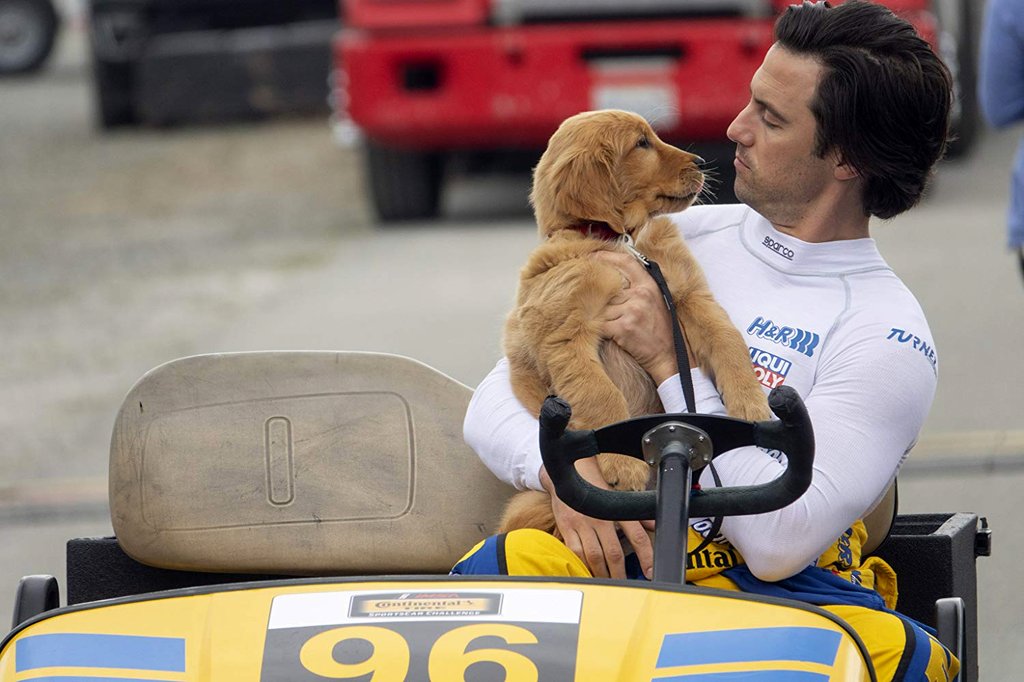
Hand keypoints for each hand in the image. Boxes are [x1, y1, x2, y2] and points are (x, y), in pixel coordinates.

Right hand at [540, 458, 653, 579]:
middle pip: (613, 552)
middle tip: (625, 585)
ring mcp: (582, 523)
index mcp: (615, 509)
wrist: (569, 474)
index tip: (649, 571)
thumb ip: (637, 515)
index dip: (645, 555)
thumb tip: (656, 526)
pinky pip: (575, 552)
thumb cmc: (595, 487)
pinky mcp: (567, 527)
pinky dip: (582, 565)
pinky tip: (588, 572)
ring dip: (602, 573)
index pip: (636, 535)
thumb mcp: (618, 497)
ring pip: (594, 556)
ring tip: (607, 583)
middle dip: (620, 573)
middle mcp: (599, 516)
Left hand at [592, 251, 677, 384]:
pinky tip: (611, 335)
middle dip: (603, 302)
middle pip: (608, 291)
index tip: (593, 256)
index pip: (626, 262)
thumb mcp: (657, 301)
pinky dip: (601, 330)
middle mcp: (640, 295)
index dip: (606, 256)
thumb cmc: (661, 330)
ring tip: (615, 328)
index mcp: (649, 286)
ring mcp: (632, 310)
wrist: (669, 356)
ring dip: (603, 318)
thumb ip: (639, 288)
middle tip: (605, 310)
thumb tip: (615, 277)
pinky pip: (601, 324)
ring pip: (602, 308)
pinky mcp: (623, 328)